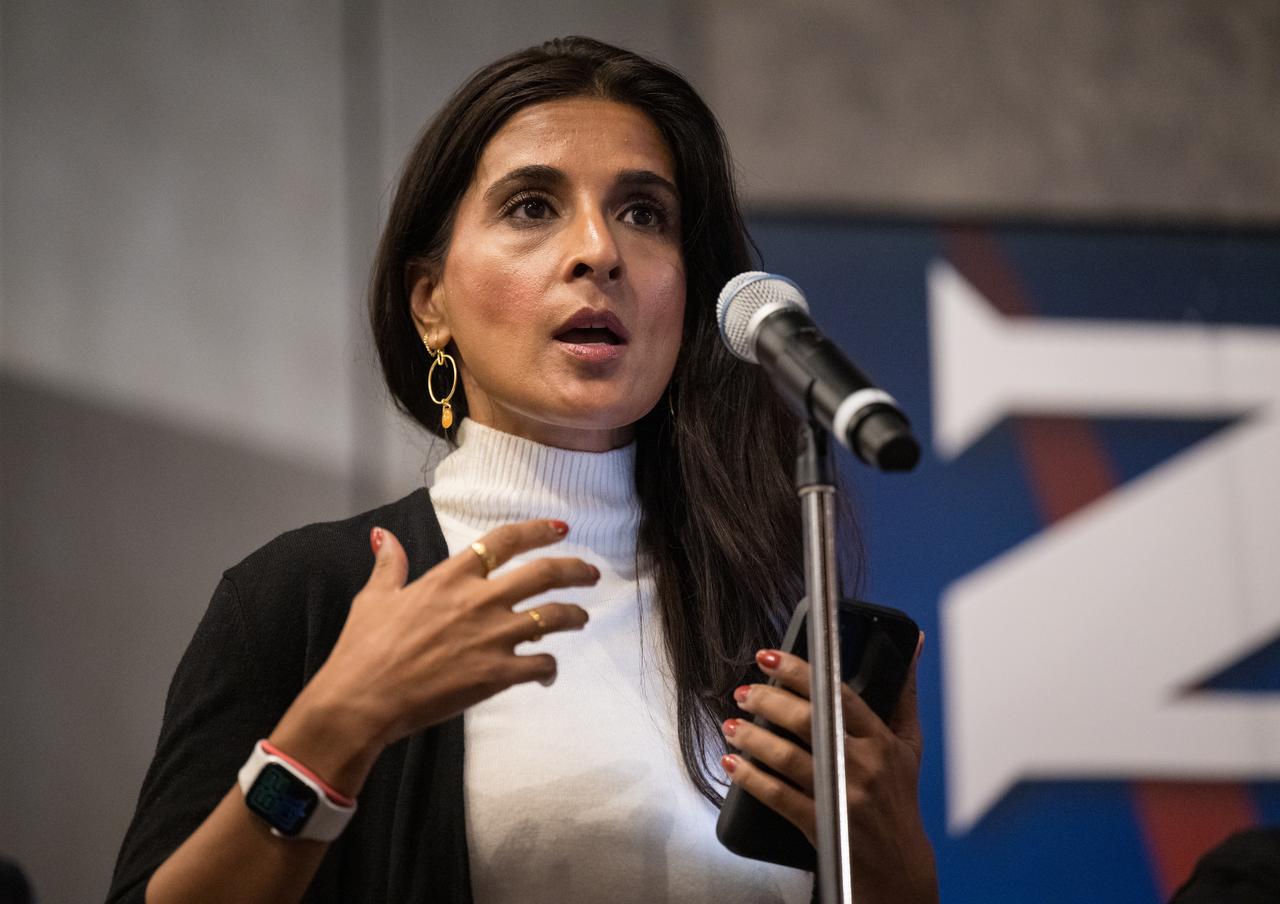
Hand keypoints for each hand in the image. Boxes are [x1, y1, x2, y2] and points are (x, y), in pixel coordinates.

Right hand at [275, 519, 596, 790]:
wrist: (363, 700)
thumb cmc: (364, 649)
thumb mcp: (373, 598)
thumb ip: (389, 565)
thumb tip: (383, 535)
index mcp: (450, 578)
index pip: (504, 541)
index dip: (537, 530)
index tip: (560, 528)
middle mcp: (479, 600)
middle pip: (542, 573)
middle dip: (574, 569)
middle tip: (590, 572)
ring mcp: (493, 637)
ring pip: (552, 617)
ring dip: (574, 615)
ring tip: (582, 617)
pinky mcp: (498, 674)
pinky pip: (541, 665)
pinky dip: (550, 668)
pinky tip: (547, 672)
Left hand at [721, 637, 937, 903]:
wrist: (899, 867)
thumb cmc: (899, 801)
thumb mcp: (909, 745)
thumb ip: (903, 692)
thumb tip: (913, 642)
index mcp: (881, 740)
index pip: (837, 695)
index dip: (799, 672)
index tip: (770, 657)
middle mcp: (863, 766)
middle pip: (807, 722)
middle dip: (768, 701)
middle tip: (744, 692)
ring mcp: (841, 796)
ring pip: (788, 758)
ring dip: (753, 737)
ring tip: (732, 723)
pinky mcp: (823, 825)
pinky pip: (778, 796)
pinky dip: (751, 778)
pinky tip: (733, 763)